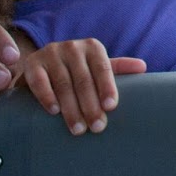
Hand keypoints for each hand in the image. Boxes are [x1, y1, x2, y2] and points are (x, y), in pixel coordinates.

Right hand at [19, 39, 145, 134]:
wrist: (42, 65)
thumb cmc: (77, 70)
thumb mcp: (97, 67)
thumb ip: (118, 68)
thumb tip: (143, 67)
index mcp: (93, 47)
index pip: (103, 68)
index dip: (108, 87)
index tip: (111, 107)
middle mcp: (72, 47)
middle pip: (83, 80)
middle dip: (91, 105)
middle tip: (97, 127)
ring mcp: (51, 53)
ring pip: (63, 84)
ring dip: (71, 108)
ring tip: (78, 129)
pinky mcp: (32, 63)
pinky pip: (40, 81)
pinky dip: (47, 96)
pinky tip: (54, 111)